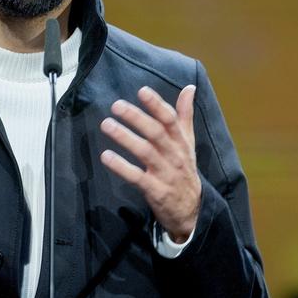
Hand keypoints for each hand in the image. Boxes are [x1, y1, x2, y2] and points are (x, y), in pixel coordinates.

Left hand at [99, 85, 200, 241]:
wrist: (192, 209)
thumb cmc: (184, 170)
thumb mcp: (188, 142)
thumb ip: (185, 115)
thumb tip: (189, 87)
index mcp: (181, 141)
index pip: (170, 120)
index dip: (157, 105)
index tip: (142, 91)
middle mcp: (174, 155)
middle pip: (156, 133)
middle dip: (136, 118)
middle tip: (116, 105)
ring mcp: (165, 173)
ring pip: (145, 152)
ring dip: (125, 137)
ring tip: (107, 125)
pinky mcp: (155, 191)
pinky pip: (137, 177)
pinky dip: (121, 167)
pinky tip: (106, 156)